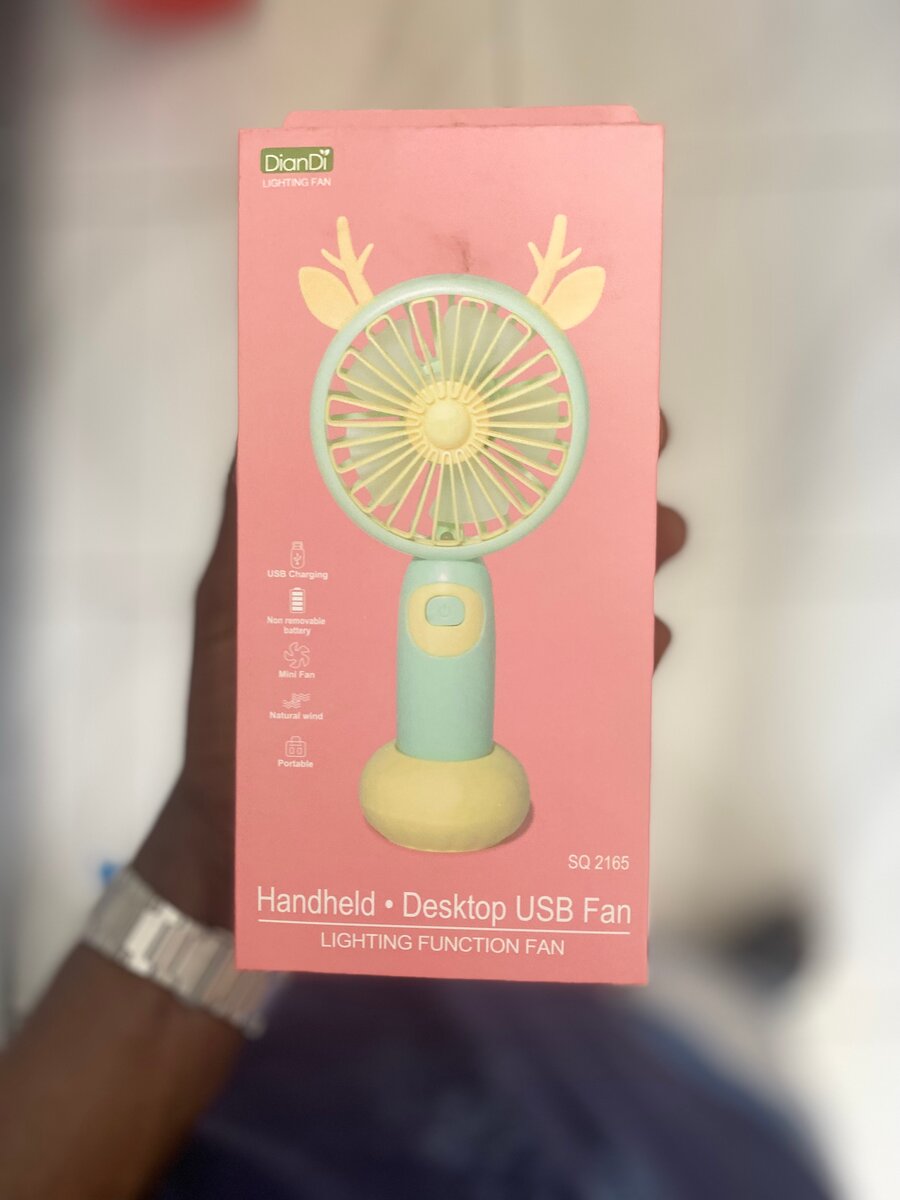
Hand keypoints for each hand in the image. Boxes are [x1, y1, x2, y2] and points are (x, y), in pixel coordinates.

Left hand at [134, 418, 683, 924]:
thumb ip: (254, 521)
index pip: (463, 489)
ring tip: (657, 541)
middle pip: (533, 539)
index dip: (518, 442)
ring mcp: (469, 667)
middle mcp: (435, 606)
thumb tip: (274, 418)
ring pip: (564, 604)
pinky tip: (645, 639)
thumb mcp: (233, 603)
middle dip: (594, 498)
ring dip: (619, 569)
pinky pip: (570, 686)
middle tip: (640, 470)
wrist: (248, 839)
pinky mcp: (493, 731)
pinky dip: (617, 659)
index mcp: (382, 567)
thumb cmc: (234, 717)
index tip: (572, 402)